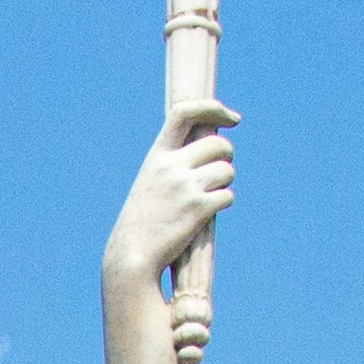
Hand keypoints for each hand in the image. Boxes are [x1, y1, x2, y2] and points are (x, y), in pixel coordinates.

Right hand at [106, 100, 237, 293]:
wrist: (131, 256)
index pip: (184, 112)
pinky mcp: (199, 208)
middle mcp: (171, 166)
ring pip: (227, 171)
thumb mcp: (151, 183)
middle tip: (220, 170)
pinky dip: (223, 203)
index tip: (232, 118)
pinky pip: (228, 196)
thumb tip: (211, 147)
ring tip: (208, 197)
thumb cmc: (143, 221)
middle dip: (227, 156)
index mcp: (157, 156)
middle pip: (218, 144)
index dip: (212, 108)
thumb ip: (174, 164)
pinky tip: (206, 215)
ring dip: (225, 183)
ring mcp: (185, 186)